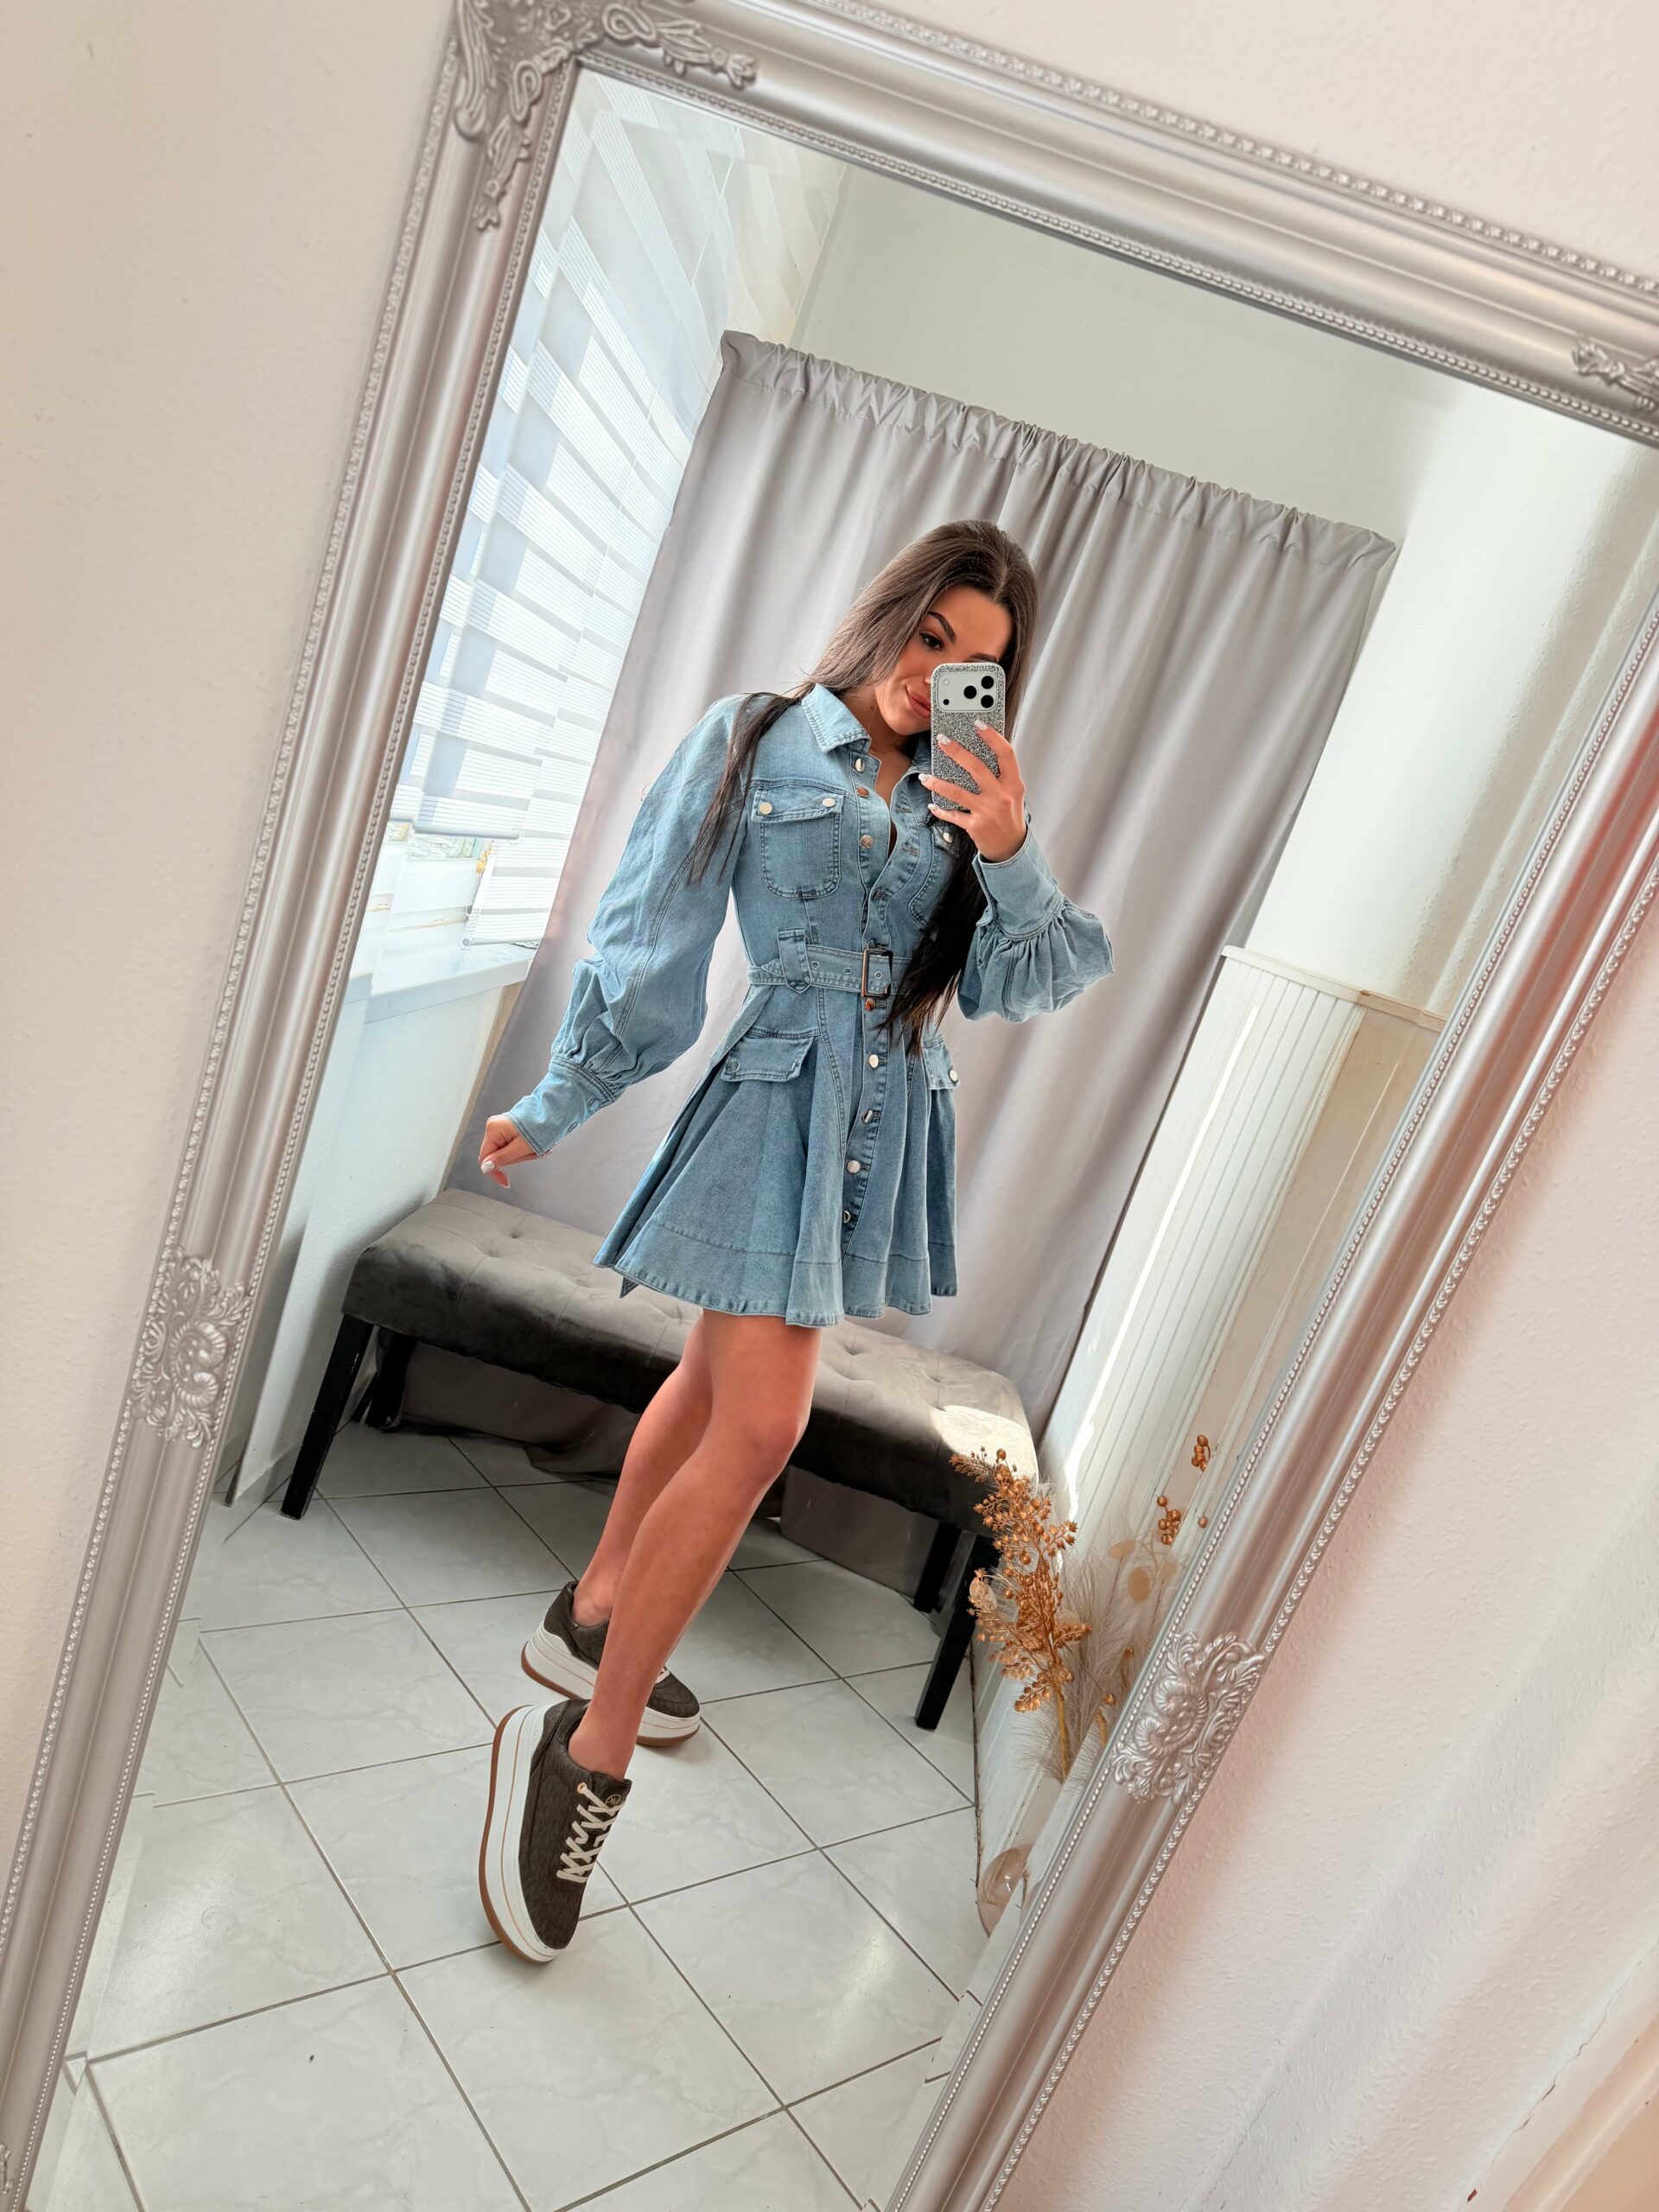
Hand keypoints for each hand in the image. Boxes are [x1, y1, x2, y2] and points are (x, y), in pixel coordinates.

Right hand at [479, 1114, 536, 1188]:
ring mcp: (499, 1127)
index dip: (494, 1171)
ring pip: (504, 1152)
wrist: (551, 1115)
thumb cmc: (539, 1128)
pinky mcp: (506, 1129)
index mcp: (494, 1129)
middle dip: (514, 1159)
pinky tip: (531, 1146)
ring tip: (535, 1149)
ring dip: (520, 1155)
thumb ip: (502, 1158)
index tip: (505, 1182)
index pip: (485, 1157)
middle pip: (496, 1155)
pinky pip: (510, 1146)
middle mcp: (493, 1126)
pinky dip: (521, 1150)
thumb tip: (485, 1167)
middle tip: (531, 1154)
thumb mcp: (521, 1148)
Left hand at [918, 722, 1027, 863]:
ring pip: (957, 792)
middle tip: (941, 740)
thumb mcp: (1012, 793)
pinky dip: (940, 809)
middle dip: (956, 752)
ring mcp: (987, 811)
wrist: (1011, 848)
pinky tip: (932, 804)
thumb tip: (975, 752)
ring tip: (924, 777)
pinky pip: (952, 814)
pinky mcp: (975, 826)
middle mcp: (1001, 796)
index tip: (978, 723)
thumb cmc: (1009, 815)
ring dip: (937, 783)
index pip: (1005, 754)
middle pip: (976, 768)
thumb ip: (1000, 775)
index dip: (992, 736)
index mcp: (1013, 784)